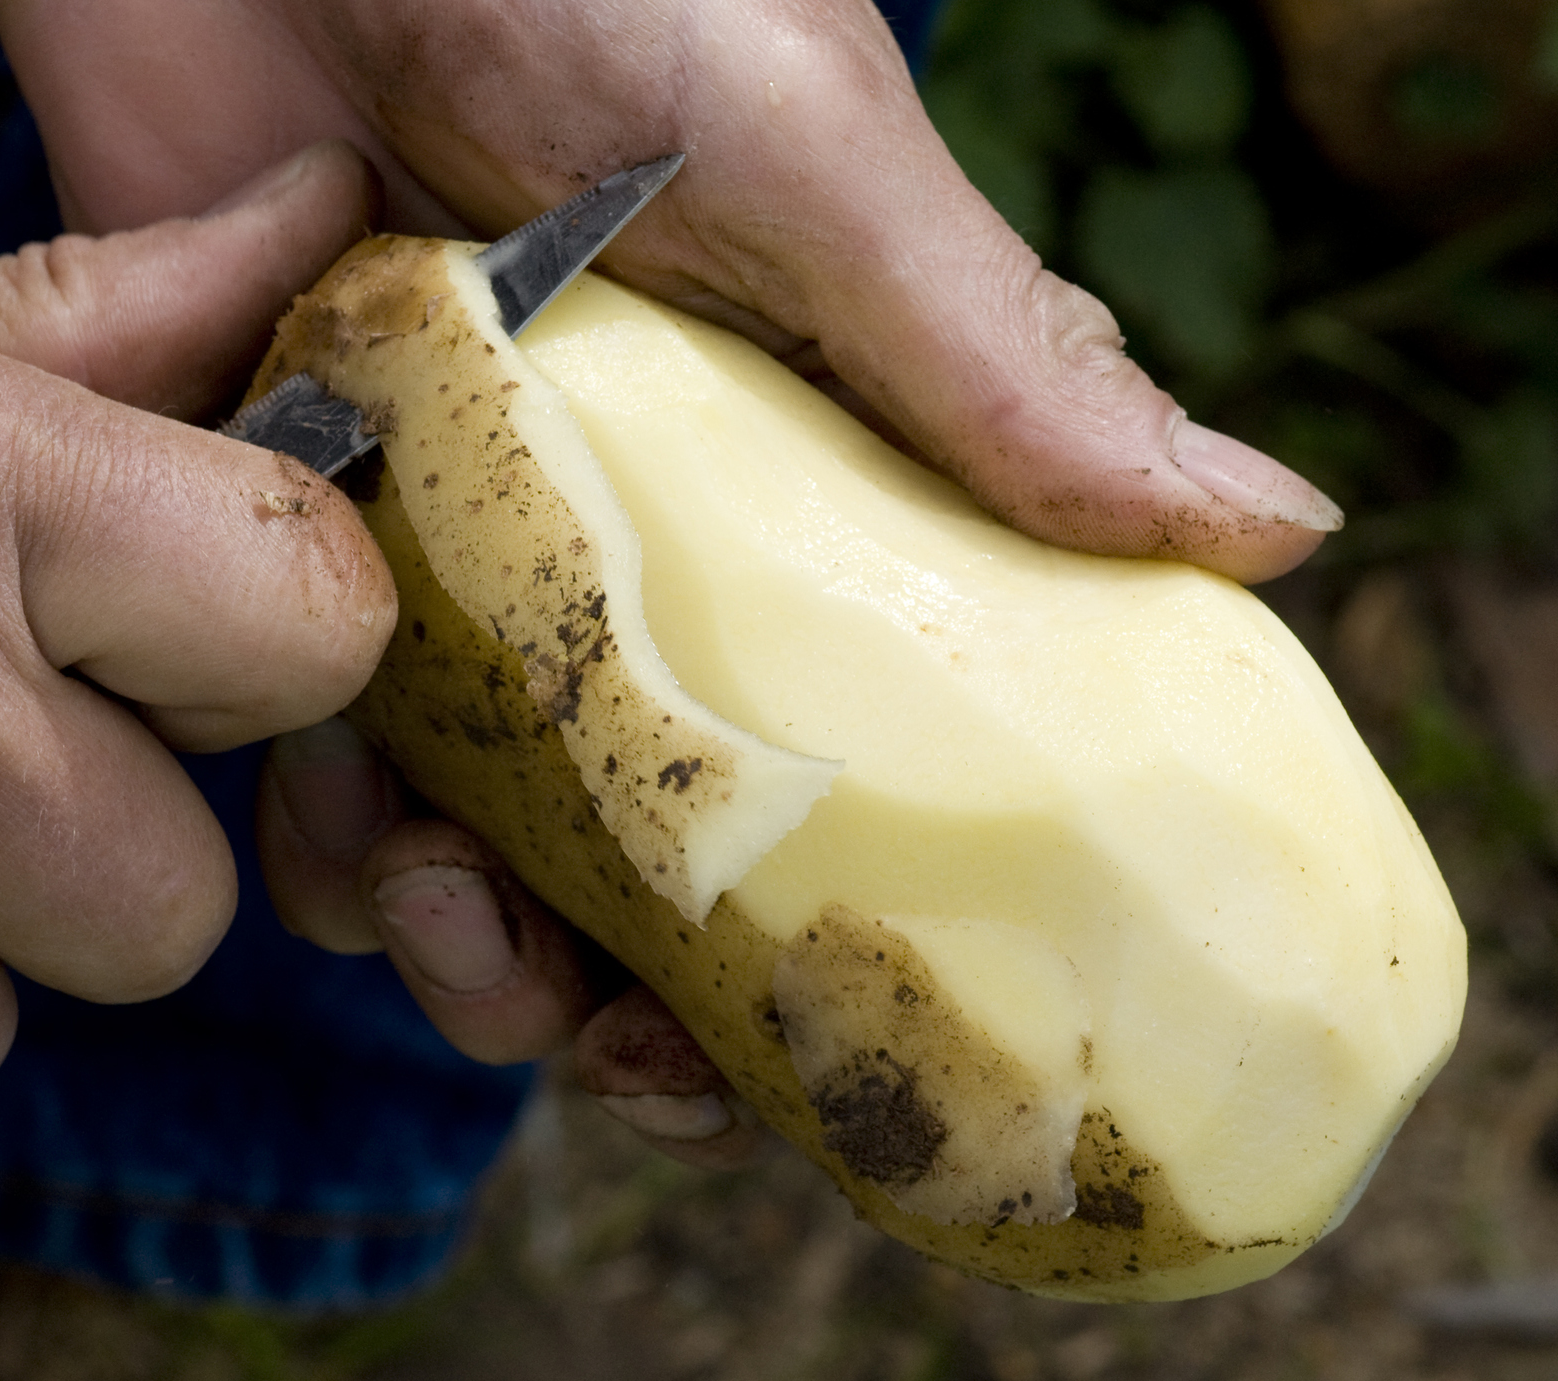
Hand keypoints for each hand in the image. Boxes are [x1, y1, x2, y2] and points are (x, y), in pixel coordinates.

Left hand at [0, 0, 1343, 1168]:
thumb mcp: (804, 153)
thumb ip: (987, 357)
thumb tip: (1268, 531)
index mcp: (795, 486)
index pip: (861, 751)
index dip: (845, 928)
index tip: (806, 1048)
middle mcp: (631, 548)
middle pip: (653, 842)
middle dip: (625, 985)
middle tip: (596, 1036)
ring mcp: (454, 550)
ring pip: (469, 833)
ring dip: (458, 933)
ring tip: (436, 920)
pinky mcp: (289, 526)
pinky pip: (296, 740)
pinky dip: (307, 821)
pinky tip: (325, 826)